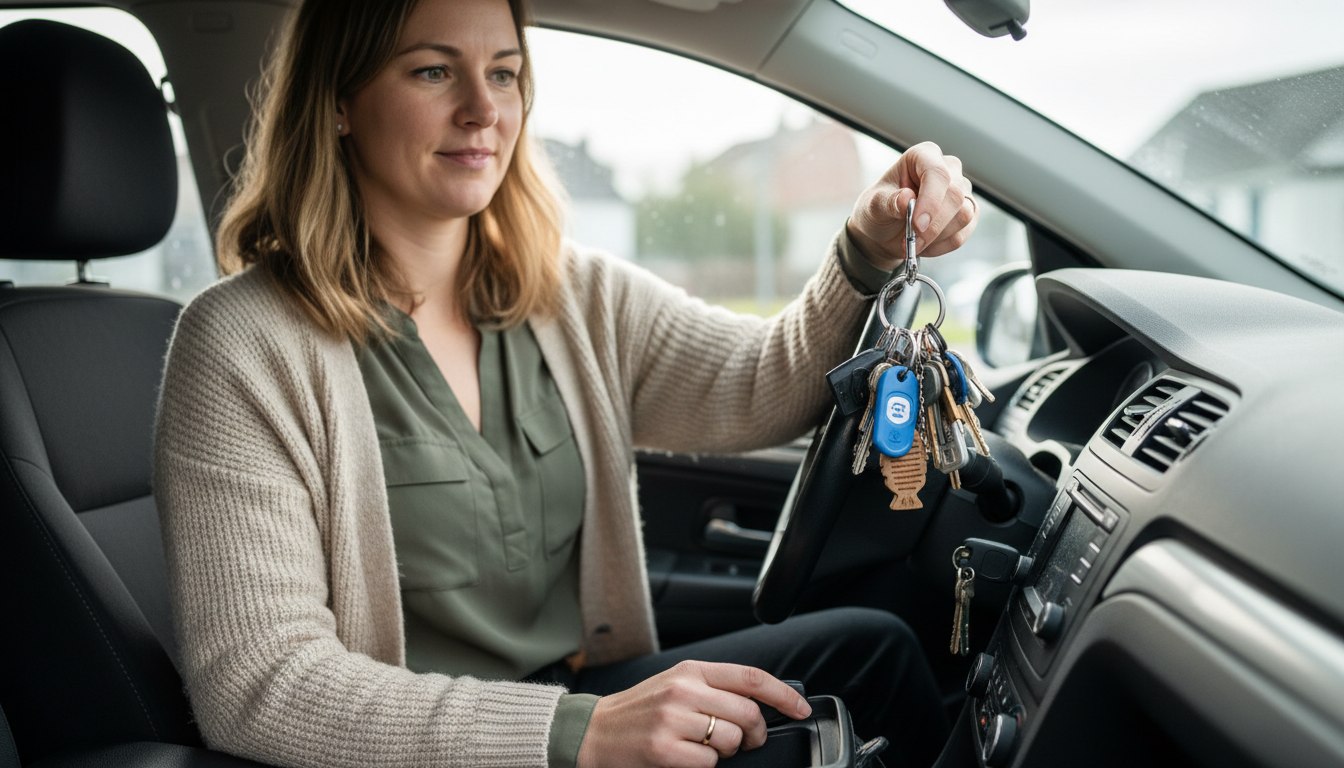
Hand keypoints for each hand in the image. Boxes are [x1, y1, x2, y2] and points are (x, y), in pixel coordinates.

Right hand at [575, 660, 811, 767]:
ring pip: (731, 741)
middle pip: (748, 713)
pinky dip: (705, 767)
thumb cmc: (639, 712)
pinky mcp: (664, 750)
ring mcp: (673, 720)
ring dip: (727, 752)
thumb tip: (760, 703)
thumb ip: (713, 688)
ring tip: (704, 748)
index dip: (783, 694)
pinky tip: (686, 759)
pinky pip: (709, 764)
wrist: (593, 732)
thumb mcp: (675, 685)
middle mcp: (683, 690)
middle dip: (756, 734)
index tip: (800, 708)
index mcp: (690, 671)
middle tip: (745, 742)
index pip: (750, 677)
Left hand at [846, 141, 977, 269]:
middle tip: (912, 243)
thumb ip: (888, 201)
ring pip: (964, 215)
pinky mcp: (969, 213)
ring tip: (914, 242)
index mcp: (923, 156)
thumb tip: (906, 199)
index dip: (930, 200)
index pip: (937, 173)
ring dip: (937, 237)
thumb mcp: (874, 205)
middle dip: (933, 226)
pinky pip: (963, 234)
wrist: (885, 231)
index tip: (917, 225)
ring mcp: (961, 191)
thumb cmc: (879, 210)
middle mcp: (948, 169)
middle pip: (955, 195)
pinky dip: (942, 246)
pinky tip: (925, 245)